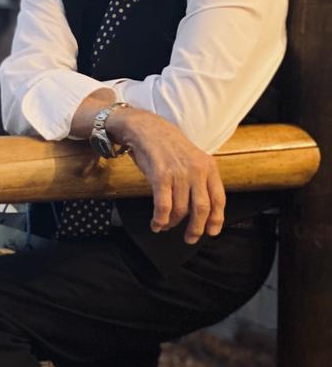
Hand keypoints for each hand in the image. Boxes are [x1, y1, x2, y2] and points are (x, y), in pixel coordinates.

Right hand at [108, 107, 225, 243]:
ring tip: (166, 226)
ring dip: (173, 223)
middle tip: (190, 237)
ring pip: (180, 209)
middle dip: (196, 228)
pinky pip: (163, 205)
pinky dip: (160, 219)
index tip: (211, 231)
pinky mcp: (160, 176)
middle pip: (201, 209)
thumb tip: (202, 208)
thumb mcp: (193, 159)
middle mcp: (196, 171)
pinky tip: (156, 223)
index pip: (219, 199)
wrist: (147, 129)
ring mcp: (179, 173)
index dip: (216, 219)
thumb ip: (200, 180)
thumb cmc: (168, 146)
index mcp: (209, 167)